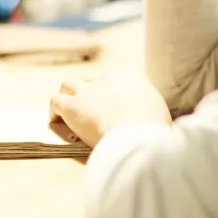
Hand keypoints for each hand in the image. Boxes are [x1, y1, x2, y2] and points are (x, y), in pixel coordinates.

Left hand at [49, 72, 172, 147]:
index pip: (119, 78)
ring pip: (69, 84)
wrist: (139, 140)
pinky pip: (56, 101)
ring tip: (66, 113)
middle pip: (93, 81)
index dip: (113, 93)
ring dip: (67, 97)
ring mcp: (88, 91)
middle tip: (90, 113)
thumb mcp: (162, 119)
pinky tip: (56, 123)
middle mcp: (108, 78)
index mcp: (133, 77)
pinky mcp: (73, 106)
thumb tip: (158, 125)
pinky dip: (54, 111)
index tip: (115, 107)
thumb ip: (153, 115)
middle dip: (90, 95)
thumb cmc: (155, 135)